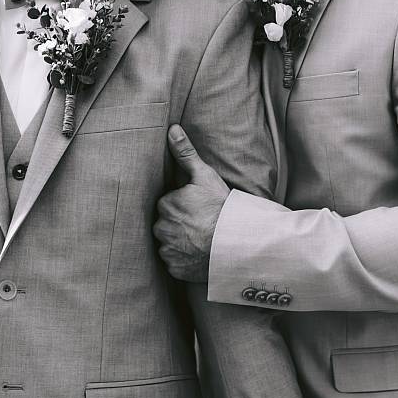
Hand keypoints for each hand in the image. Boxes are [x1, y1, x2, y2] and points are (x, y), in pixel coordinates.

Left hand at [153, 126, 230, 281]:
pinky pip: (174, 262)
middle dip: (180, 224)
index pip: (169, 204)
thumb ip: (185, 153)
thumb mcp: (204, 176)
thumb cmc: (221, 206)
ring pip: (169, 243)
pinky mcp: (174, 268)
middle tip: (201, 224)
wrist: (236, 242)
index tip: (199, 208)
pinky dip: (183, 259)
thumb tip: (171, 130)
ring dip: (180, 242)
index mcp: (165, 204)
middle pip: (166, 224)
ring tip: (201, 239)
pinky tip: (199, 253)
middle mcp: (161, 228)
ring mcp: (167, 250)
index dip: (184, 205)